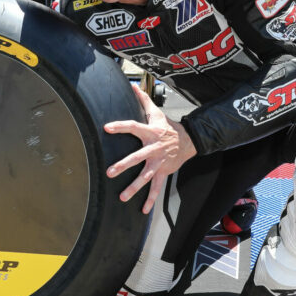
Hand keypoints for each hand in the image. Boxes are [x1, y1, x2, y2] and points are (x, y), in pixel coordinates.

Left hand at [104, 84, 197, 212]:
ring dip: (134, 187)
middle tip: (110, 172)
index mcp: (150, 133)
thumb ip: (142, 99)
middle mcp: (154, 149)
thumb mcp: (156, 112)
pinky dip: (151, 200)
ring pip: (146, 176)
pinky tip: (143, 210)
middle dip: (124, 165)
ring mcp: (159, 162)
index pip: (133, 127)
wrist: (189, 141)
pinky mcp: (163, 172)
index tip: (106, 127)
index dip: (120, 126)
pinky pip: (156, 188)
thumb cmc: (168, 127)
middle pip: (137, 157)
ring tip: (123, 196)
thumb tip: (132, 85)